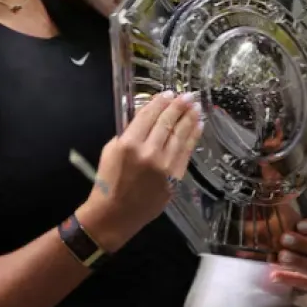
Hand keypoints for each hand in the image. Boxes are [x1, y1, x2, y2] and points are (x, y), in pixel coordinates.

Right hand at [77, 90, 201, 250]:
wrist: (115, 214)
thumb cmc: (108, 181)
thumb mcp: (111, 150)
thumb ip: (129, 132)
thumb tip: (148, 116)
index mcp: (129, 144)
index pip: (148, 115)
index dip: (160, 102)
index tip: (169, 93)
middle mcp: (149, 153)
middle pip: (167, 123)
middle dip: (178, 106)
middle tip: (187, 95)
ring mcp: (164, 166)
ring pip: (180, 135)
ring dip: (189, 118)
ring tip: (196, 106)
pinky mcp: (175, 178)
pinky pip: (186, 152)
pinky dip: (193, 137)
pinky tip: (198, 126)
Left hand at [271, 214, 306, 294]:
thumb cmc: (306, 232)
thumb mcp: (303, 221)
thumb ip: (293, 217)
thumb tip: (277, 209)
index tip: (299, 225)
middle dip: (305, 245)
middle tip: (285, 238)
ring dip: (299, 263)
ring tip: (281, 256)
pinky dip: (292, 280)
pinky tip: (276, 275)